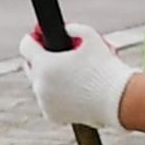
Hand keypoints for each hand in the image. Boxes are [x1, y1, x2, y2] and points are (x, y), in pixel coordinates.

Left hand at [17, 27, 133, 130]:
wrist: (118, 100)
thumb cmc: (105, 67)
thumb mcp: (91, 37)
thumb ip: (73, 28)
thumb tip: (65, 30)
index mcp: (45, 65)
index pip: (26, 46)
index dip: (33, 39)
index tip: (39, 38)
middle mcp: (40, 85)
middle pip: (30, 66)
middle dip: (40, 60)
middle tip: (55, 56)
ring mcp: (45, 102)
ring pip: (40, 85)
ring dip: (49, 79)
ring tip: (66, 74)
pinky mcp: (53, 116)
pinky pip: (48, 102)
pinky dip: (55, 97)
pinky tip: (69, 90)